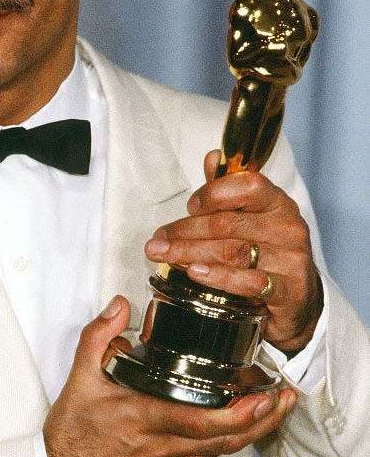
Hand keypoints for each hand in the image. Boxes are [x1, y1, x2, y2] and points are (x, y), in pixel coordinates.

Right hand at [43, 297, 296, 456]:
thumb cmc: (71, 436)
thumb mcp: (79, 378)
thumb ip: (99, 336)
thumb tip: (120, 305)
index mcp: (145, 422)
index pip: (205, 423)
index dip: (242, 413)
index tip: (265, 395)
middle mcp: (163, 452)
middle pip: (227, 441)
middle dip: (263, 420)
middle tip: (285, 398)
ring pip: (220, 454)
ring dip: (247, 432)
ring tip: (267, 407)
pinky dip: (222, 445)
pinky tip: (230, 429)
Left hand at [145, 150, 322, 353]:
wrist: (299, 299)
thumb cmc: (267, 251)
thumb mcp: (250, 216)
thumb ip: (229, 190)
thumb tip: (213, 158)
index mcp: (277, 202)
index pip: (247, 186)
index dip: (213, 193)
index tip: (189, 206)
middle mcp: (287, 227)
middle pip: (228, 224)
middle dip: (186, 231)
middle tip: (157, 241)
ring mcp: (291, 259)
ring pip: (233, 252)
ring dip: (191, 253)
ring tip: (164, 255)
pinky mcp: (290, 290)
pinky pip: (250, 282)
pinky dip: (219, 277)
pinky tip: (195, 273)